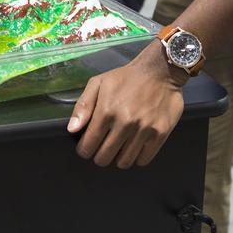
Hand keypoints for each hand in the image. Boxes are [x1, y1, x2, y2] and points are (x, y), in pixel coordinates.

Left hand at [67, 44, 185, 168]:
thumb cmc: (126, 77)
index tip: (87, 147)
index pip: (88, 146)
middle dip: (100, 155)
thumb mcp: (98, 83)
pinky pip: (144, 159)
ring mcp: (144, 129)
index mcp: (106, 111)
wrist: (160, 70)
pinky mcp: (160, 133)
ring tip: (120, 148)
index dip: (85, 150)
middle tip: (104, 148)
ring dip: (119, 158)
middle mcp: (125, 123)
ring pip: (124, 162)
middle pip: (105, 158)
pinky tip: (135, 147)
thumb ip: (82, 106)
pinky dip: (137, 157)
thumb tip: (72, 129)